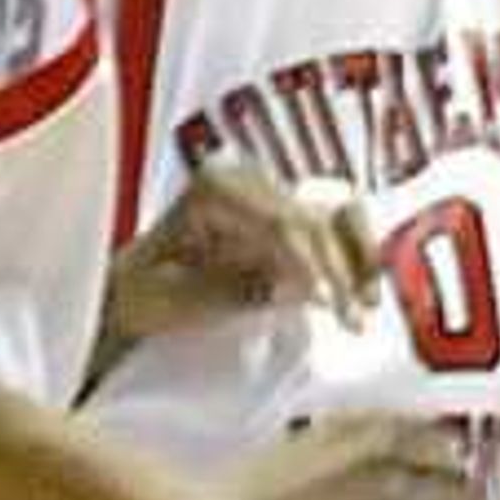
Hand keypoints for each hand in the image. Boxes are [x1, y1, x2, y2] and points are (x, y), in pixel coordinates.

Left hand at [107, 162, 376, 348]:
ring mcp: (271, 192)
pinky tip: (362, 297)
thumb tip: (294, 286)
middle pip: (318, 215)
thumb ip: (233, 290)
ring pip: (339, 212)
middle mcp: (248, 177)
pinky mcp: (287, 213)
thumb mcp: (176, 298)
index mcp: (216, 187)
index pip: (282, 221)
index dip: (313, 263)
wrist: (132, 289)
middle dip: (342, 268)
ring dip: (361, 259)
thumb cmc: (143, 294)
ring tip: (366, 309)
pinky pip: (337, 227)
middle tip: (356, 322)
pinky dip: (355, 259)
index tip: (330, 306)